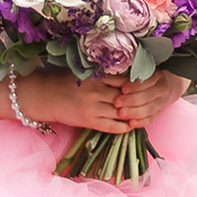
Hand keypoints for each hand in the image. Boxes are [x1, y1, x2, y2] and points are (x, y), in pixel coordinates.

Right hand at [17, 73, 141, 134]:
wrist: (44, 96)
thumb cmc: (64, 80)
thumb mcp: (83, 71)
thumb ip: (102, 71)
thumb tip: (125, 69)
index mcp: (95, 76)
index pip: (123, 79)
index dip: (137, 83)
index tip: (148, 84)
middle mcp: (95, 91)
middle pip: (124, 96)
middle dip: (138, 99)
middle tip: (152, 99)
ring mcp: (92, 108)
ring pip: (120, 112)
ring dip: (133, 113)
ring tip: (145, 113)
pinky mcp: (88, 121)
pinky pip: (110, 126)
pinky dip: (123, 127)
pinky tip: (131, 126)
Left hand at [112, 67, 189, 128]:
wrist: (172, 86)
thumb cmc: (153, 78)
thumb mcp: (147, 71)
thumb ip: (133, 75)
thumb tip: (112, 77)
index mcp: (158, 78)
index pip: (146, 82)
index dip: (134, 86)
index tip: (122, 89)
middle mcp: (162, 91)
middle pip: (147, 97)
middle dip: (131, 100)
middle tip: (117, 103)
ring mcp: (161, 103)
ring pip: (148, 110)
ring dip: (133, 113)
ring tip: (121, 113)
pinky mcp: (158, 113)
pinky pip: (150, 119)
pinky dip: (140, 122)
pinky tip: (131, 123)